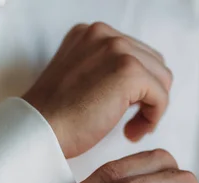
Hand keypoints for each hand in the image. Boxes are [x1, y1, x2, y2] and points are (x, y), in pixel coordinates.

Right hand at [22, 22, 172, 158]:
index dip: (137, 86)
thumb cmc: (54, 117)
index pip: (135, 53)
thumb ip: (103, 70)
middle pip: (153, 63)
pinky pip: (161, 96)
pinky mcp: (128, 71)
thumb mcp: (79, 79)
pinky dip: (152, 118)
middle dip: (148, 95)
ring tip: (131, 128)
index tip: (124, 110)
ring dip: (152, 107)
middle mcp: (104, 34)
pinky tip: (131, 132)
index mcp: (90, 34)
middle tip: (132, 122)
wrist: (37, 130)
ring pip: (161, 79)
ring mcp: (117, 49)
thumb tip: (140, 85)